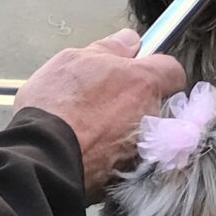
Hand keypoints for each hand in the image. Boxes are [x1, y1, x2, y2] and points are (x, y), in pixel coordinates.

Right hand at [16, 30, 186, 201]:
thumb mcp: (74, 60)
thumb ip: (110, 48)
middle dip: (133, 101)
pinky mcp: (128, 174)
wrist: (43, 156)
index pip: (172, 70)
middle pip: (153, 103)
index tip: (135, 69)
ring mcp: (142, 147)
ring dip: (120, 127)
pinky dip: (111, 152)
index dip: (155, 68)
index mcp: (142, 82)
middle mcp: (150, 115)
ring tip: (87, 126)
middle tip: (100, 99)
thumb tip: (129, 41)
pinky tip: (86, 147)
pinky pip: (125, 156)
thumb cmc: (56, 104)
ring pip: (138, 131)